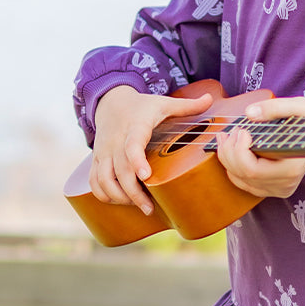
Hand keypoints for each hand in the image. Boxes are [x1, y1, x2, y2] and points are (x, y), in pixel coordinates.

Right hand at [90, 85, 213, 214]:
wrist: (110, 101)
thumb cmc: (142, 106)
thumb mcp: (164, 103)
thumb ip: (187, 105)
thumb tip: (211, 97)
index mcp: (135, 127)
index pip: (132, 144)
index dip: (137, 160)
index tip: (145, 175)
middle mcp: (116, 141)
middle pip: (120, 170)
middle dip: (133, 192)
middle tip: (149, 208)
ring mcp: (104, 151)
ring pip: (103, 179)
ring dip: (118, 196)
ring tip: (139, 206)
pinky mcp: (97, 159)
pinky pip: (94, 180)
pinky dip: (103, 194)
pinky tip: (119, 202)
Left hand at [215, 96, 304, 199]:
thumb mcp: (301, 107)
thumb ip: (275, 108)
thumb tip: (249, 114)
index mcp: (292, 170)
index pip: (253, 170)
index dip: (240, 151)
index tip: (243, 130)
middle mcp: (285, 185)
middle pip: (243, 174)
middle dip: (229, 151)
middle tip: (232, 130)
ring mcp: (277, 189)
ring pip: (239, 179)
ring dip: (227, 157)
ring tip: (227, 136)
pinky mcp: (270, 189)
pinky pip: (241, 183)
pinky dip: (231, 166)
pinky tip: (230, 149)